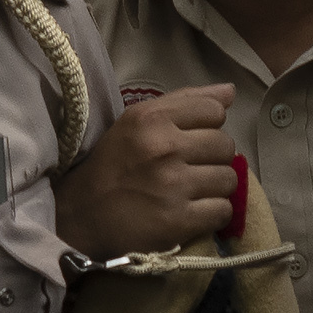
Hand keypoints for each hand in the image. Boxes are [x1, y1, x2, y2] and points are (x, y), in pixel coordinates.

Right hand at [61, 82, 249, 255]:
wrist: (82, 215)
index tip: (191, 140)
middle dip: (213, 158)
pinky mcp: (179, 221)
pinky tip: (194, 212)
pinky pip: (223, 211)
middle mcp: (164, 148)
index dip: (209, 126)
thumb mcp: (137, 120)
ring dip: (215, 188)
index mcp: (151, 119)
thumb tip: (230, 92)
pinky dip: (213, 214)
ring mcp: (174, 186)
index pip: (214, 111)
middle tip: (190, 168)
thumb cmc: (113, 164)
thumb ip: (185, 101)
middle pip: (226, 146)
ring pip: (229, 179)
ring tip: (191, 191)